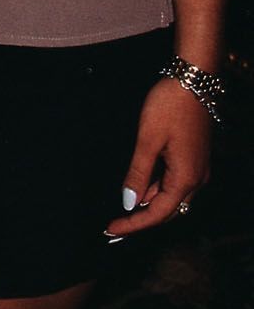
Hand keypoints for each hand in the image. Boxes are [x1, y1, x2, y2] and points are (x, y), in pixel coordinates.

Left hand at [105, 79, 210, 236]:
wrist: (193, 79)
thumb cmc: (170, 106)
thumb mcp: (148, 140)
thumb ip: (138, 173)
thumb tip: (130, 202)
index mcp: (186, 178)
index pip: (158, 213)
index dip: (134, 224)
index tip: (111, 229)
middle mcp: (196, 178)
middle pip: (167, 211)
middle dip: (141, 220)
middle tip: (115, 225)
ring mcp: (197, 168)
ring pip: (171, 197)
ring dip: (148, 204)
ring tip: (123, 209)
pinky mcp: (194, 157)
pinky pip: (175, 182)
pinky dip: (156, 188)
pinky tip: (139, 186)